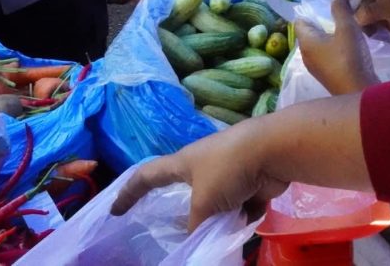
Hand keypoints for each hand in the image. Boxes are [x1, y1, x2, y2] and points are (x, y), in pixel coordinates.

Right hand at [112, 118, 287, 232]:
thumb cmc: (228, 168)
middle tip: (180, 234)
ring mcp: (230, 174)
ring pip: (217, 204)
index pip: (147, 176)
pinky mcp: (253, 182)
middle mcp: (204, 166)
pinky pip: (242, 207)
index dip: (129, 192)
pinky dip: (243, 216)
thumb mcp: (203, 203)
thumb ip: (195, 224)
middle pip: (187, 194)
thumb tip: (196, 238)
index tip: (115, 210)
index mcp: (183, 163)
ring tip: (217, 235)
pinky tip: (245, 224)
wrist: (273, 151)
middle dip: (186, 214)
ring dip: (218, 219)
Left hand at [296, 0, 379, 95]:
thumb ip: (340, 8)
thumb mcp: (347, 28)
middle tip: (339, 10)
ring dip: (330, 33)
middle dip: (322, 20)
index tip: (326, 2)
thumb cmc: (349, 58)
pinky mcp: (327, 74)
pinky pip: (327, 53)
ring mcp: (316, 66)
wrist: (358, 92)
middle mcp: (306, 54)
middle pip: (310, 31)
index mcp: (305, 42)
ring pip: (319, 43)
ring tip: (346, 23)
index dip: (311, 9)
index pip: (300, 20)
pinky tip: (350, 42)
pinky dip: (335, 45)